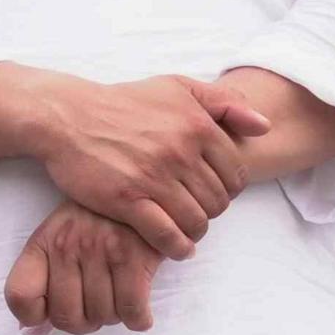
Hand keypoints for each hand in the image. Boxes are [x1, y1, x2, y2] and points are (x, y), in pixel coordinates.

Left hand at [7, 202, 164, 332]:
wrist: (145, 192)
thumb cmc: (98, 221)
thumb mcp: (61, 241)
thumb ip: (42, 284)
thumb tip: (32, 332)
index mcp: (44, 242)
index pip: (19, 295)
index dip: (33, 316)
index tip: (51, 313)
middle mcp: (69, 246)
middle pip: (65, 317)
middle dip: (84, 323)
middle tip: (95, 309)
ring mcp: (102, 250)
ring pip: (101, 316)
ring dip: (113, 317)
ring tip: (119, 298)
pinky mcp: (135, 256)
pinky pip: (131, 310)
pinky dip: (137, 319)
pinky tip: (139, 312)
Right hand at [28, 71, 272, 257]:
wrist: (70, 117)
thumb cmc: (126, 102)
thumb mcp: (177, 88)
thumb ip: (225, 102)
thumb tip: (264, 125)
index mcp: (198, 125)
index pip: (236, 174)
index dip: (230, 189)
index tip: (215, 192)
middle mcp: (180, 152)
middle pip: (218, 201)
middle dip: (212, 210)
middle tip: (199, 211)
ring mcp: (154, 177)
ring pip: (196, 220)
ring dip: (196, 231)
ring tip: (188, 230)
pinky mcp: (127, 200)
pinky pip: (166, 235)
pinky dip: (177, 246)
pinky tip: (177, 247)